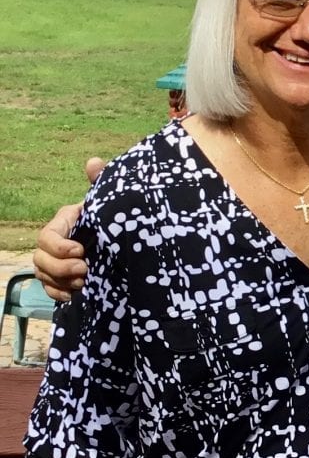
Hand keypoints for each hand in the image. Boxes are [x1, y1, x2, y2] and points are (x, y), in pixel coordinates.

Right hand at [32, 158, 105, 301]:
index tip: (81, 251)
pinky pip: (50, 289)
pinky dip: (59, 294)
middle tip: (84, 271)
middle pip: (40, 259)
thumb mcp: (107, 198)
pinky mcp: (61, 278)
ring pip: (43, 275)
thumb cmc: (112, 213)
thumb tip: (94, 162)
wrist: (121, 232)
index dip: (59, 247)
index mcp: (63, 223)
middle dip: (60, 268)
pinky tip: (76, 295)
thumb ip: (100, 181)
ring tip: (84, 283)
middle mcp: (54, 243)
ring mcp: (55, 261)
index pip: (47, 237)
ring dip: (60, 282)